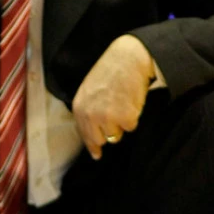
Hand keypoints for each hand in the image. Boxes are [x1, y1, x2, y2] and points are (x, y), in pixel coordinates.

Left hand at [72, 34, 154, 159]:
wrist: (128, 59)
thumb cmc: (110, 71)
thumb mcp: (89, 90)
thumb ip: (88, 111)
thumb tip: (94, 136)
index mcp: (79, 108)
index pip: (84, 134)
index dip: (92, 145)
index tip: (97, 155)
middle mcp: (90, 116)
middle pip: (101, 139)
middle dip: (109, 133)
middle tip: (116, 115)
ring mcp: (107, 118)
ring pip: (117, 134)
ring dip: (122, 123)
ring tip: (123, 101)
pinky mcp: (125, 118)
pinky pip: (131, 127)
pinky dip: (134, 116)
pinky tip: (131, 100)